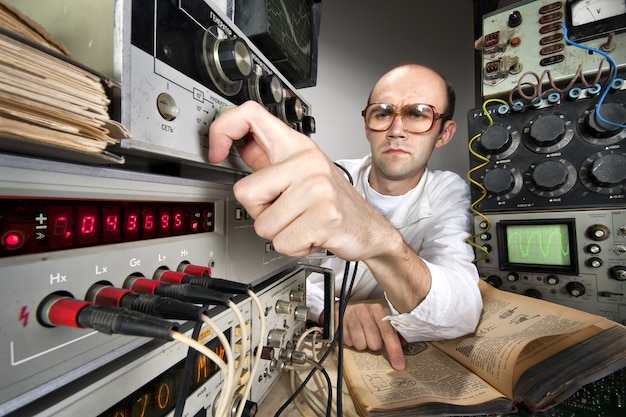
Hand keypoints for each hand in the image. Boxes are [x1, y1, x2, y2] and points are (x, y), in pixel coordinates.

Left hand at [208, 101, 396, 260]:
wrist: (369, 228)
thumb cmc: (333, 201)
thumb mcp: (302, 172)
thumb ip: (269, 160)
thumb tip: (234, 144)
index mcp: (297, 146)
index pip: (251, 115)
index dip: (223, 129)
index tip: (216, 152)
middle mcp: (307, 161)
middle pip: (245, 191)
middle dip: (259, 212)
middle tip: (285, 210)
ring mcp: (317, 188)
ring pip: (262, 224)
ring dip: (279, 233)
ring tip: (302, 222)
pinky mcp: (324, 216)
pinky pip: (282, 242)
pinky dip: (293, 246)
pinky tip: (311, 235)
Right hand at [340, 303, 405, 369]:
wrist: (342, 308)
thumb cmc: (363, 317)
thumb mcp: (378, 320)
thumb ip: (391, 332)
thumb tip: (404, 344)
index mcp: (378, 310)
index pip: (388, 333)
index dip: (394, 350)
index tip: (399, 365)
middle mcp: (365, 310)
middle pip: (375, 343)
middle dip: (373, 345)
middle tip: (370, 339)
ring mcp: (351, 315)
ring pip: (361, 345)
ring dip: (361, 344)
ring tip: (360, 336)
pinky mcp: (339, 322)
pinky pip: (348, 343)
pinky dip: (350, 342)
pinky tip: (351, 334)